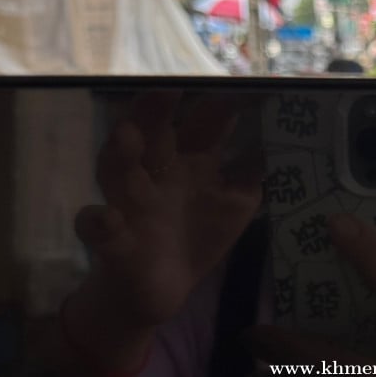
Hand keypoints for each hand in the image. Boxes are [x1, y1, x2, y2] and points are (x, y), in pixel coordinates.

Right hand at [73, 93, 262, 333]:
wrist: (158, 290)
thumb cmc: (196, 236)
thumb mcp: (235, 205)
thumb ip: (254, 175)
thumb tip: (280, 147)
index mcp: (188, 161)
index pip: (199, 124)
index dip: (215, 105)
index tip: (235, 87)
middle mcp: (155, 172)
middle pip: (152, 132)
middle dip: (157, 110)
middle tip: (169, 89)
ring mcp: (128, 201)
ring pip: (116, 167)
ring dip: (120, 151)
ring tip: (126, 136)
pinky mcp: (109, 237)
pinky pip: (94, 225)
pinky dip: (97, 221)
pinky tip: (107, 219)